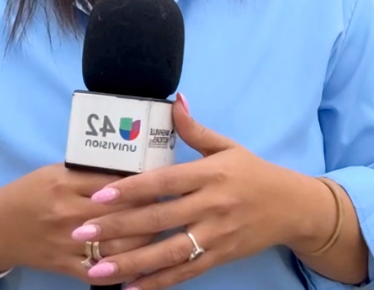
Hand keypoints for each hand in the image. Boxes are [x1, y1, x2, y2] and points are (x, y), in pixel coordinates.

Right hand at [0, 164, 155, 279]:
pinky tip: (146, 263)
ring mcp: (69, 244)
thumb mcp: (55, 173)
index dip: (145, 183)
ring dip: (147, 240)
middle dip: (154, 211)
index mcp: (67, 184)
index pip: (116, 184)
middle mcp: (70, 214)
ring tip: (167, 232)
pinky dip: (127, 268)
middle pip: (123, 214)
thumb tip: (130, 169)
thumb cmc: (28, 194)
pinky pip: (104, 271)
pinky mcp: (67, 266)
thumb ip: (89, 172)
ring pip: (120, 245)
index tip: (167, 180)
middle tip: (175, 206)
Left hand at [69, 94, 336, 288]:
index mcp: (209, 174)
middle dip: (116, 228)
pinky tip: (129, 288)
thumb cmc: (254, 173)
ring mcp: (216, 235)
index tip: (97, 197)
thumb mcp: (227, 146)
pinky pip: (185, 272)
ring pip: (167, 253)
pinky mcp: (221, 257)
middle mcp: (211, 206)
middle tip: (80, 233)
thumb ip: (195, 129)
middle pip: (158, 219)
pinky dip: (157, 282)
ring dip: (130, 263)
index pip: (162, 183)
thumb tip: (173, 101)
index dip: (129, 191)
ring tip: (95, 269)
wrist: (293, 207)